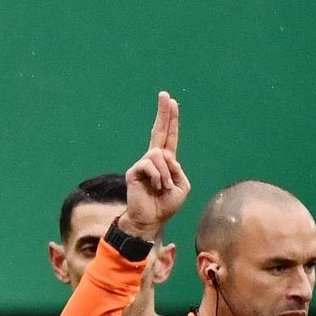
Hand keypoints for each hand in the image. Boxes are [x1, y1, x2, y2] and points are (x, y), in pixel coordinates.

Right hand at [120, 91, 190, 239]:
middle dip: (163, 112)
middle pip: (159, 131)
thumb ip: (177, 169)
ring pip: (159, 155)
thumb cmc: (165, 206)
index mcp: (167, 162)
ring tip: (162, 187)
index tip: (172, 102)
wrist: (150, 220)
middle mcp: (154, 159)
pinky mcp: (134, 171)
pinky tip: (155, 187)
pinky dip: (157, 177)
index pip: (170, 136)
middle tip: (164, 94)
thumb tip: (163, 157)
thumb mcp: (182, 186)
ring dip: (165, 173)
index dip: (171, 120)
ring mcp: (143, 164)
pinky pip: (149, 164)